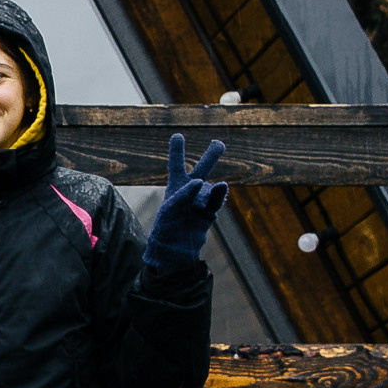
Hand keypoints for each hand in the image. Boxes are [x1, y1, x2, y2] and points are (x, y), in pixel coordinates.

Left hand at [146, 129, 228, 265]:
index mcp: (174, 187)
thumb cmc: (166, 228)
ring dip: (216, 187)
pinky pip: (216, 201)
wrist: (174, 251)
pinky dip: (220, 195)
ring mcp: (200, 202)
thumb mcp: (170, 208)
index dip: (177, 151)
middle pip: (201, 170)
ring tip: (221, 186)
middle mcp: (189, 192)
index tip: (178, 136)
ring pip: (211, 188)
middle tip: (219, 143)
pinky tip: (222, 188)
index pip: (176, 165)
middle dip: (210, 157)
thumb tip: (203, 181)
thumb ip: (185, 193)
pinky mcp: (208, 213)